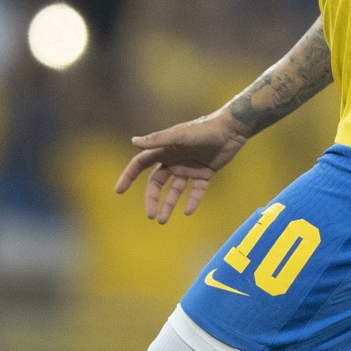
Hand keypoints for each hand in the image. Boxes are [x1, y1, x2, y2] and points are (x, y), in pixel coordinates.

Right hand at [116, 109, 253, 222]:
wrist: (231, 129)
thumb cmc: (204, 129)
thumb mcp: (180, 136)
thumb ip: (159, 139)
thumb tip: (133, 141)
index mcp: (164, 149)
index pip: (141, 164)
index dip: (129, 176)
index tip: (119, 191)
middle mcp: (174, 159)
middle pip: (157, 183)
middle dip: (152, 199)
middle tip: (151, 215)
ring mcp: (189, 168)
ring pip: (174, 190)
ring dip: (168, 205)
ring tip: (163, 221)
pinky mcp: (204, 173)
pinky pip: (196, 191)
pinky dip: (192, 201)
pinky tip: (188, 212)